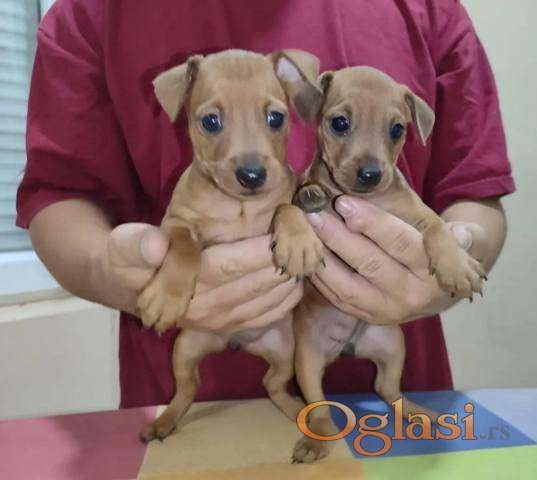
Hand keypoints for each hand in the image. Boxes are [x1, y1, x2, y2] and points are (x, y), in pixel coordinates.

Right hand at [101, 224, 301, 332]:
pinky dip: (287, 298)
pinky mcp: (230, 326)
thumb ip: (135, 244)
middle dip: (281, 260)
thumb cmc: (132, 260)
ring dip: (289, 279)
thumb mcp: (123, 246)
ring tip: (302, 253)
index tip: (281, 227)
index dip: (258, 249)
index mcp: (181, 287)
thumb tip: (155, 245)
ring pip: (266, 302)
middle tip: (303, 236)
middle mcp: (204, 310)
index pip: (227, 266)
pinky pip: (267, 317)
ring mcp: (219, 322)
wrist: (135, 289)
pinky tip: (296, 278)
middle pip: (254, 284)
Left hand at [306, 196, 484, 324]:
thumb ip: (464, 235)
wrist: (438, 292)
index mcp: (435, 271)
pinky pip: (337, 298)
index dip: (372, 223)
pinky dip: (320, 276)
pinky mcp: (367, 316)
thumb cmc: (441, 252)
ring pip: (347, 285)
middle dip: (338, 237)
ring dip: (323, 257)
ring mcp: (386, 311)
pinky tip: (308, 253)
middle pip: (370, 263)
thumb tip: (462, 235)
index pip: (401, 244)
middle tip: (314, 214)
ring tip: (306, 231)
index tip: (344, 202)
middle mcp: (410, 295)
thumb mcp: (462, 240)